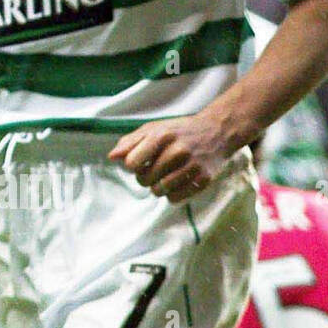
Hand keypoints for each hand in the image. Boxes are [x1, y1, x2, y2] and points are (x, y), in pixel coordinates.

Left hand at [108, 113, 236, 202]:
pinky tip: (176, 182)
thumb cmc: (178, 132)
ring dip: (157, 187)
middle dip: (144, 177)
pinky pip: (176, 199)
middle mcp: (177, 150)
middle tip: (153, 170)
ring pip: (159, 191)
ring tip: (164, 177)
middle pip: (144, 179)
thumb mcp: (153, 129)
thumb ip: (130, 142)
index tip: (139, 162)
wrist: (216, 132)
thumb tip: (112, 157)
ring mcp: (193, 165)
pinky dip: (172, 194)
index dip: (133, 165)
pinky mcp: (204, 179)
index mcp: (161, 136)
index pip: (132, 163)